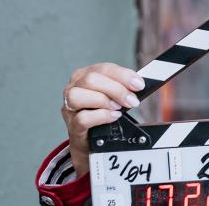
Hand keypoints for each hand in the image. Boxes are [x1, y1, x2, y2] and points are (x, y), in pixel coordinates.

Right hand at [60, 63, 144, 177]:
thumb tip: (138, 84)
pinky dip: (101, 116)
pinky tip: (114, 116)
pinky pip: (82, 118)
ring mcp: (69, 107)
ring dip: (103, 100)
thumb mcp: (113, 94)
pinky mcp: (72, 125)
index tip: (139, 85)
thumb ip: (122, 86)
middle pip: (91, 79)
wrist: (93, 140)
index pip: (104, 68)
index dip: (123, 75)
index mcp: (84, 75)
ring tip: (118, 108)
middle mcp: (73, 88)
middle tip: (132, 101)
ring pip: (78, 95)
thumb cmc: (104, 111)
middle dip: (116, 89)